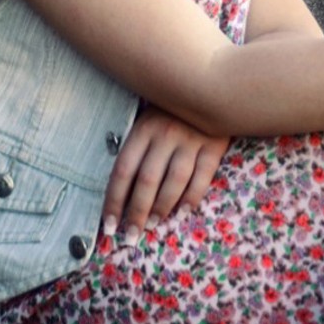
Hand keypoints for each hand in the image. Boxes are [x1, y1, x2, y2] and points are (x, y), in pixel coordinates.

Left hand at [102, 105, 229, 239]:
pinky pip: (201, 177)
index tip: (109, 224)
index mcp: (143, 129)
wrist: (210, 86)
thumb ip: (137, 148)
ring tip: (152, 225)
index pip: (123, 170)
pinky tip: (181, 213)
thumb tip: (121, 190)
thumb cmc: (172, 110)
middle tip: (130, 236)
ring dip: (161, 208)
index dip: (114, 200)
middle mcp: (165, 134)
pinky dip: (191, 198)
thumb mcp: (148, 120)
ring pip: (174, 181)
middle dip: (136, 212)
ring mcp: (191, 140)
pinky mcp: (214, 145)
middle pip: (147, 181)